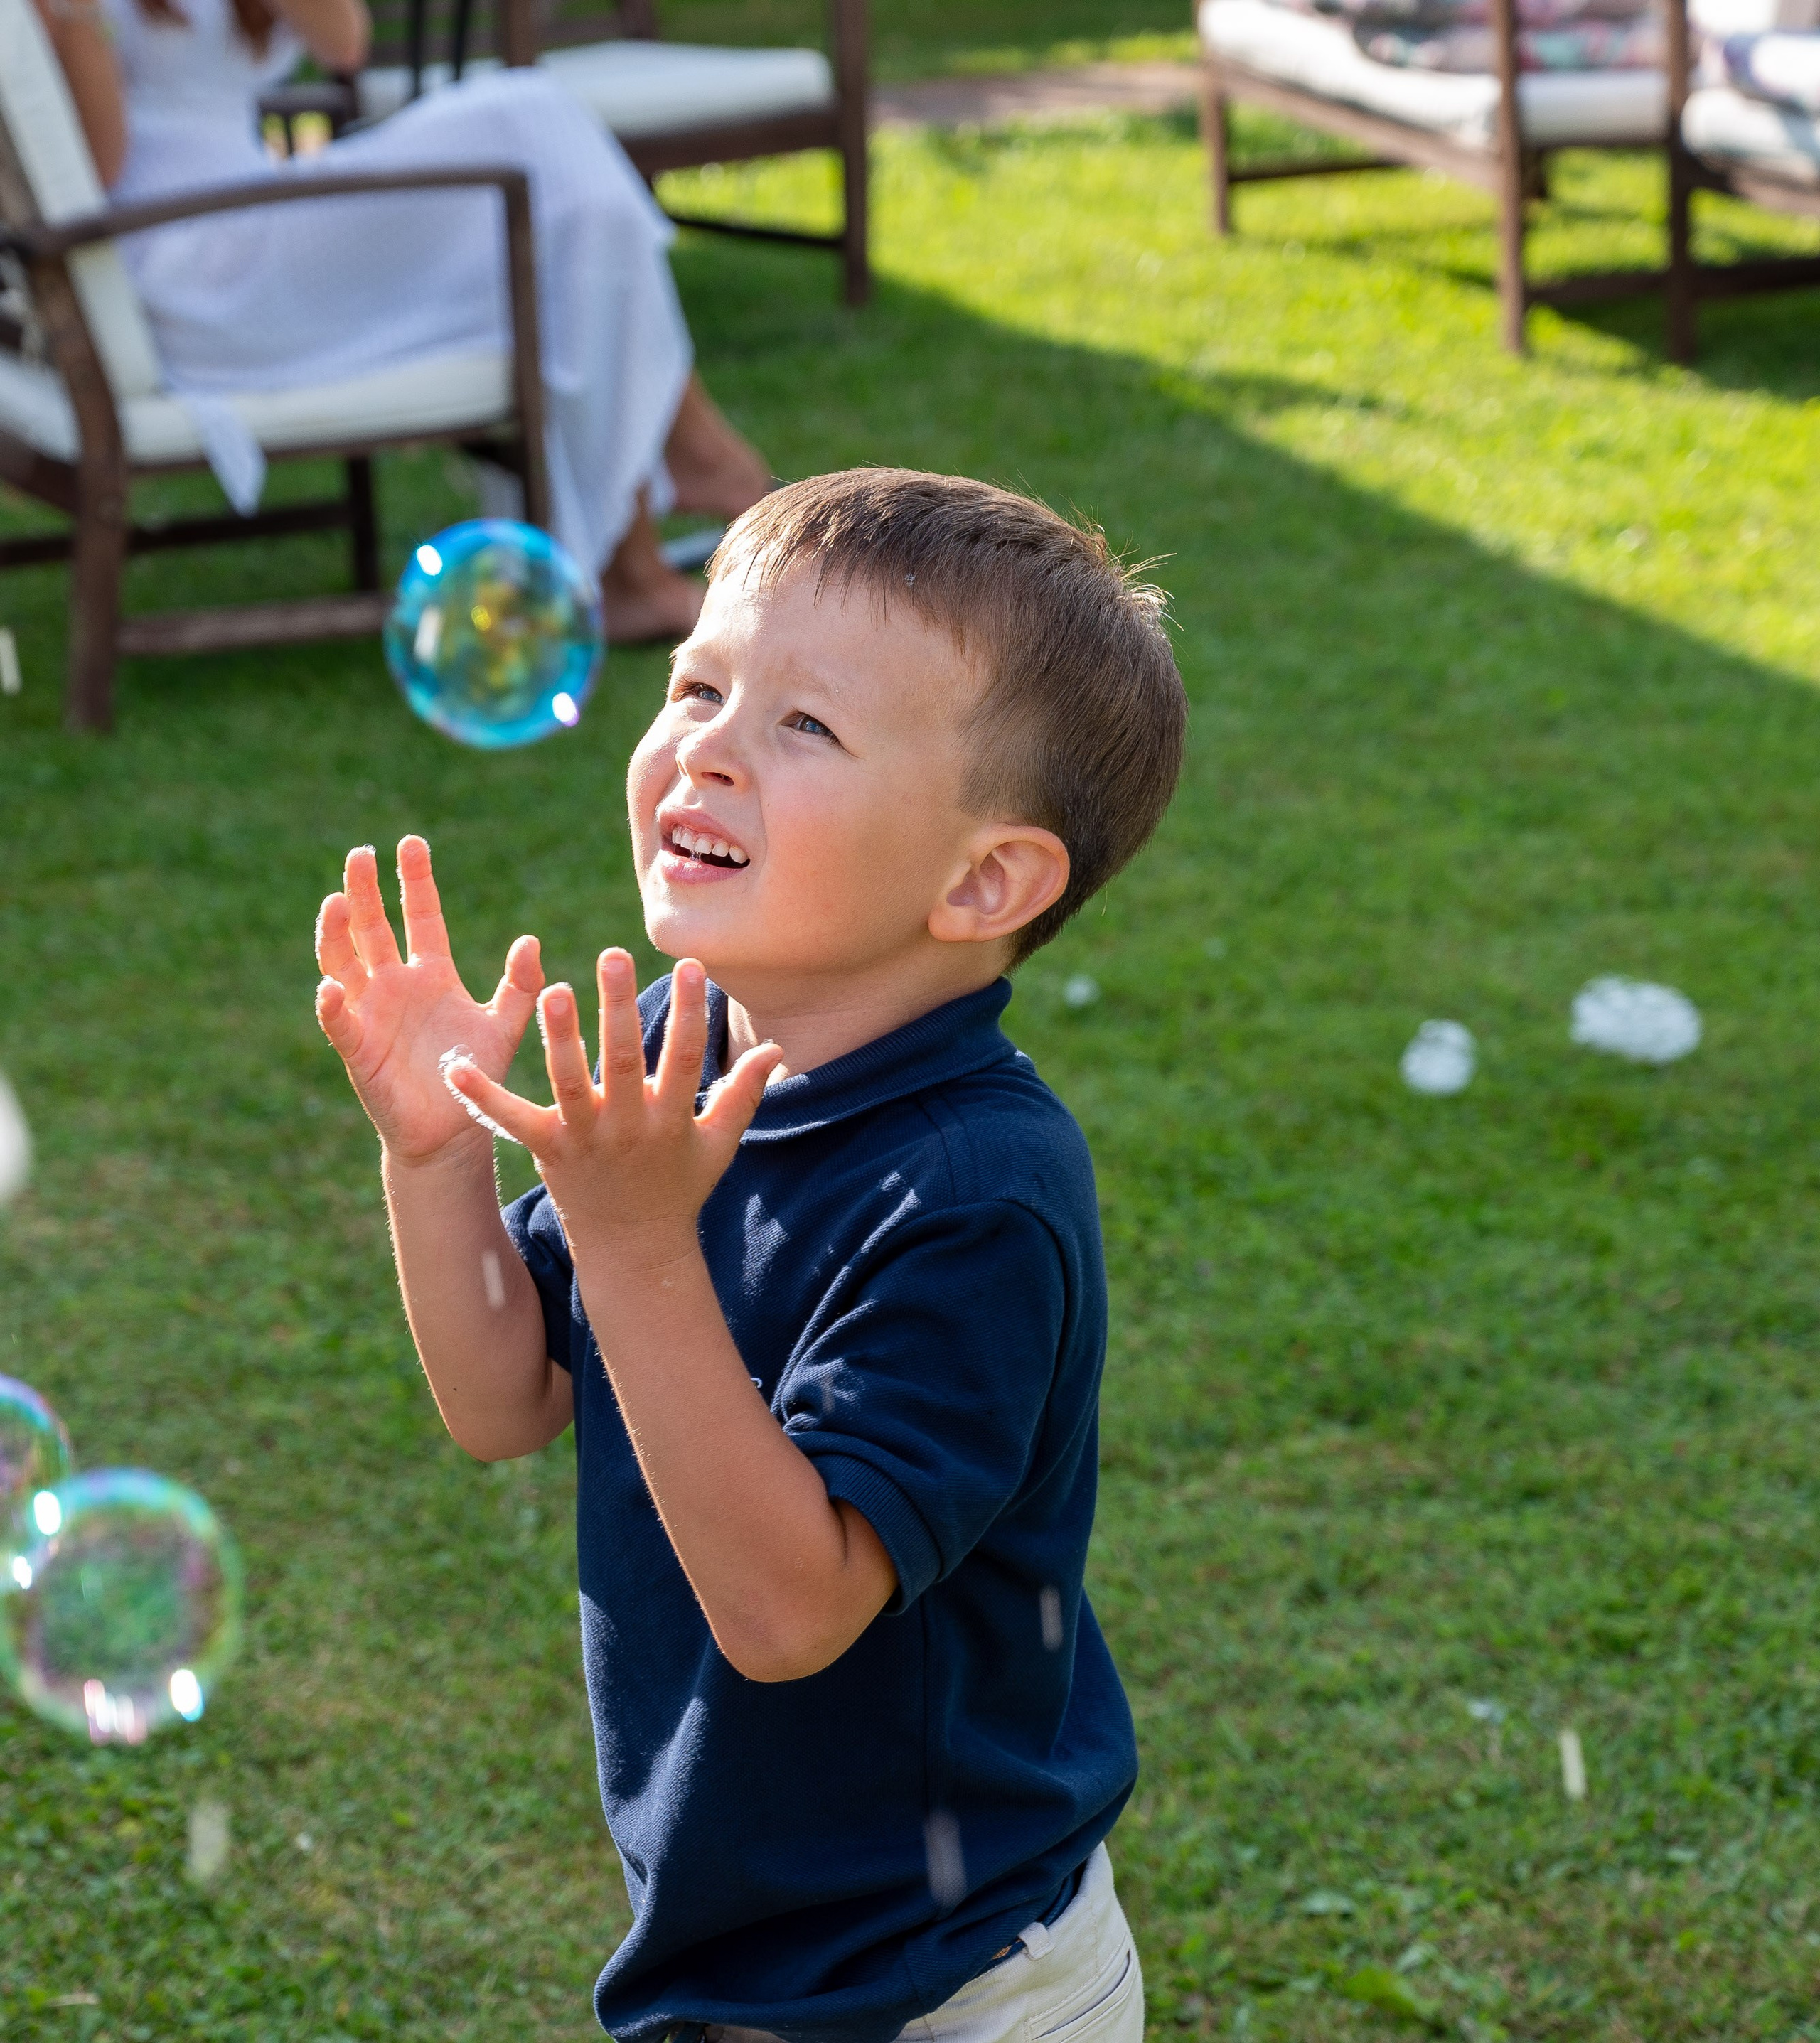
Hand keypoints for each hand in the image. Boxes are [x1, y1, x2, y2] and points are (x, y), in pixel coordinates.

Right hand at [316, 837, 542, 1165]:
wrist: (454, 1131)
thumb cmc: (476, 1075)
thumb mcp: (505, 1025)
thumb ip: (520, 987)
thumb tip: (531, 941)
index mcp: (431, 974)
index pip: (420, 916)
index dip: (414, 881)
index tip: (410, 843)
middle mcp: (395, 986)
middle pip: (373, 928)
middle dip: (365, 891)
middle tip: (361, 854)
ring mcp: (372, 1014)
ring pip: (344, 964)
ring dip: (337, 934)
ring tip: (336, 901)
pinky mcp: (358, 1050)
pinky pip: (340, 1023)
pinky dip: (333, 1005)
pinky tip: (331, 987)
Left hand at [442, 952, 779, 1267]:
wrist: (632, 1249)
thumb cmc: (679, 1187)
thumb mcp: (719, 1144)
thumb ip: (744, 1093)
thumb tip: (775, 1048)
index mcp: (671, 1121)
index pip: (685, 1057)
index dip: (690, 1010)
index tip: (690, 964)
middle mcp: (628, 1128)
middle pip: (624, 1062)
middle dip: (619, 1009)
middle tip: (613, 955)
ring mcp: (584, 1139)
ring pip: (569, 1082)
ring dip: (560, 1036)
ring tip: (552, 989)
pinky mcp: (547, 1149)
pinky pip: (511, 1120)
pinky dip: (481, 1095)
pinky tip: (455, 1067)